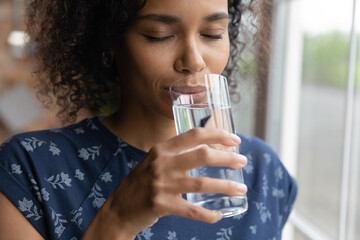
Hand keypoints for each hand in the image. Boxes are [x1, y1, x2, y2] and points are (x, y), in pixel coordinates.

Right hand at [104, 128, 246, 236]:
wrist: (118, 209)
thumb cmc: (141, 183)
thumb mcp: (154, 161)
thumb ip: (175, 154)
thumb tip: (207, 148)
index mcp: (161, 149)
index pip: (194, 135)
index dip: (217, 135)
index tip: (235, 140)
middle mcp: (161, 163)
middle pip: (202, 155)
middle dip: (227, 158)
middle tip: (243, 162)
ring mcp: (161, 184)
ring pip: (202, 183)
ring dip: (226, 186)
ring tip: (242, 189)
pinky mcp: (161, 205)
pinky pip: (192, 211)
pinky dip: (207, 215)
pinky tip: (218, 215)